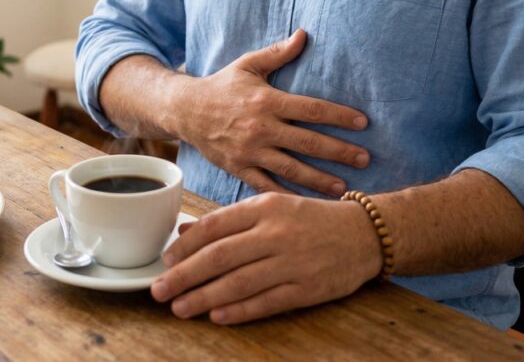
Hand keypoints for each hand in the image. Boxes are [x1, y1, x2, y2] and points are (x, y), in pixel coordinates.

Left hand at [150, 193, 382, 323]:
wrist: (364, 233)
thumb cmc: (310, 219)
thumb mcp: (271, 207)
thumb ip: (229, 220)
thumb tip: (184, 232)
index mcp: (264, 207)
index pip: (214, 226)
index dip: (185, 247)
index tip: (165, 261)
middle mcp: (276, 232)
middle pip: (220, 256)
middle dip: (184, 276)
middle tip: (159, 290)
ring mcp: (292, 261)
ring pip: (239, 282)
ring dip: (204, 297)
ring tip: (180, 308)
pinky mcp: (308, 288)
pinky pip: (267, 302)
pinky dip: (240, 310)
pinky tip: (217, 316)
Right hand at [170, 29, 368, 195]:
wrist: (185, 110)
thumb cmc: (222, 86)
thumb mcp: (248, 64)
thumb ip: (278, 53)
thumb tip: (304, 34)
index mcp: (267, 100)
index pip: (312, 109)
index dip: (340, 116)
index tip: (363, 124)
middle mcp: (261, 128)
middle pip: (309, 142)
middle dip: (340, 152)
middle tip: (365, 159)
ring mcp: (250, 151)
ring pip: (292, 169)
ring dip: (320, 179)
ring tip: (344, 188)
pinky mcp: (239, 168)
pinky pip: (266, 186)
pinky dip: (287, 195)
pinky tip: (307, 203)